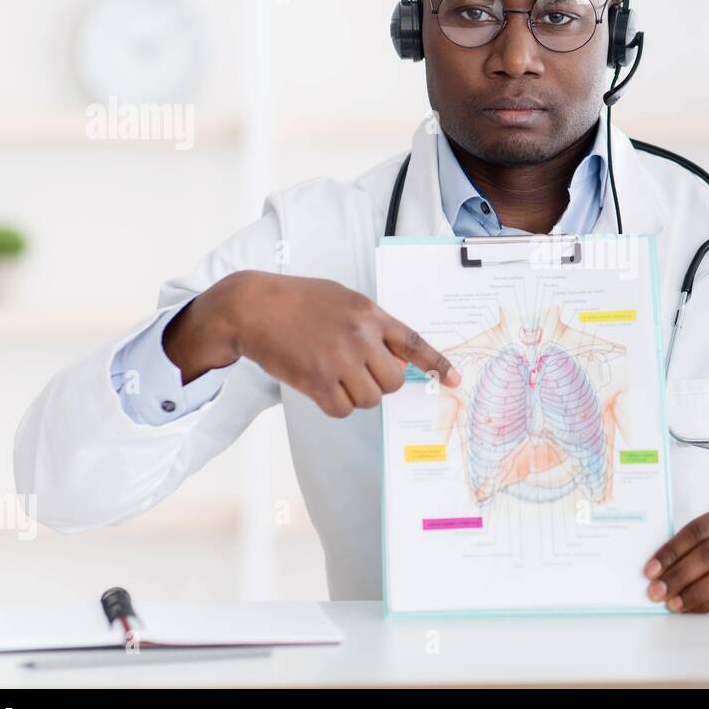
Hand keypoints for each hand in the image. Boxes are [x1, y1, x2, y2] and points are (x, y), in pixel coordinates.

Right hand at [166, 270, 460, 417]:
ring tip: (334, 375)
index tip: (454, 379)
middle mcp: (360, 337)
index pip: (414, 343)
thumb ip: (372, 325)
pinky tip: (320, 386)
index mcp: (371, 314)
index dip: (437, 364)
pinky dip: (335, 404)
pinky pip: (343, 409)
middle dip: (381, 383)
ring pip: (370, 399)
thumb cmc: (298, 301)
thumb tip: (395, 359)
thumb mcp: (343, 299)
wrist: (253, 307)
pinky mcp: (317, 381)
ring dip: (356, 394)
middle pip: (394, 381)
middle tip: (359, 372)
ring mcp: (340, 360)